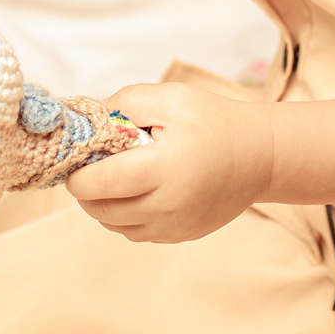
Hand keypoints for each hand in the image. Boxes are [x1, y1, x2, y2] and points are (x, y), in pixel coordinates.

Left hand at [66, 83, 273, 243]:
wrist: (260, 155)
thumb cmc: (215, 121)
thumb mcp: (172, 97)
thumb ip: (128, 101)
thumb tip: (93, 119)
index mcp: (162, 169)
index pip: (100, 184)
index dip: (78, 175)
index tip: (74, 160)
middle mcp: (166, 206)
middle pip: (102, 210)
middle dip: (87, 190)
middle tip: (91, 165)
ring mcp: (173, 226)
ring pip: (116, 226)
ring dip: (104, 205)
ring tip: (114, 176)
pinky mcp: (180, 236)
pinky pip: (137, 232)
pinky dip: (126, 216)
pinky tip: (138, 190)